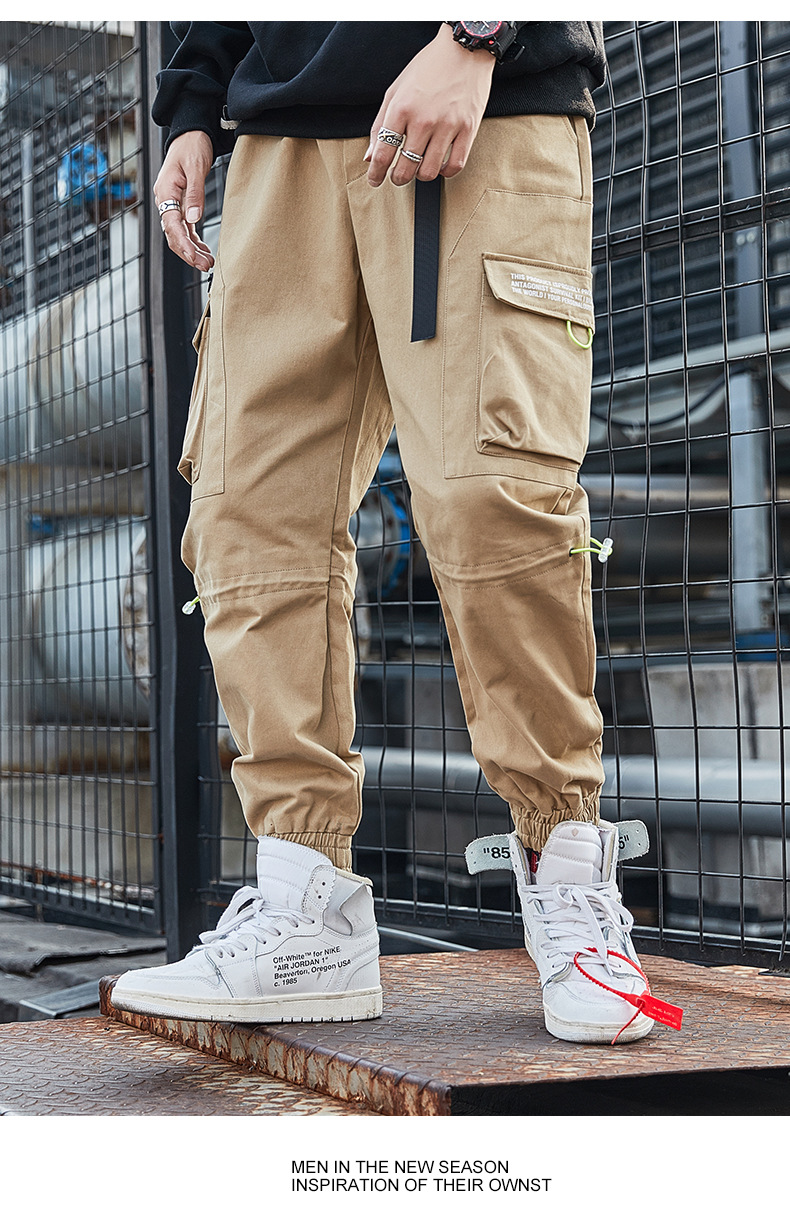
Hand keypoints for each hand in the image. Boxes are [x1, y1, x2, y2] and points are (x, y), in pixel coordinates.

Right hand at [153, 131, 214, 269]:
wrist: (191, 132)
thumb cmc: (192, 145)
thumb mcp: (196, 167)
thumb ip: (195, 194)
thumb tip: (194, 220)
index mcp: (165, 192)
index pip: (171, 225)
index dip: (183, 244)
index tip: (195, 258)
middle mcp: (165, 200)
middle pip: (173, 234)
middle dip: (188, 253)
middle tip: (206, 266)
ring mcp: (172, 203)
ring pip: (178, 234)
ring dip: (192, 250)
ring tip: (208, 263)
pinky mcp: (181, 203)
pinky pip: (185, 227)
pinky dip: (194, 240)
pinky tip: (205, 250)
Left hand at [366, 24, 494, 187]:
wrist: (464, 49)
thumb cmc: (429, 68)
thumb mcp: (396, 90)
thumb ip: (380, 124)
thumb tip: (371, 157)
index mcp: (402, 109)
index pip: (383, 153)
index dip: (376, 174)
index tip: (374, 181)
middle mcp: (424, 120)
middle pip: (405, 169)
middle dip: (397, 178)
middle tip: (398, 176)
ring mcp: (447, 126)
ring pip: (429, 172)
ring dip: (420, 176)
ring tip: (419, 167)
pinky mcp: (468, 129)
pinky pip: (455, 166)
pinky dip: (445, 172)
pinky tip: (440, 165)